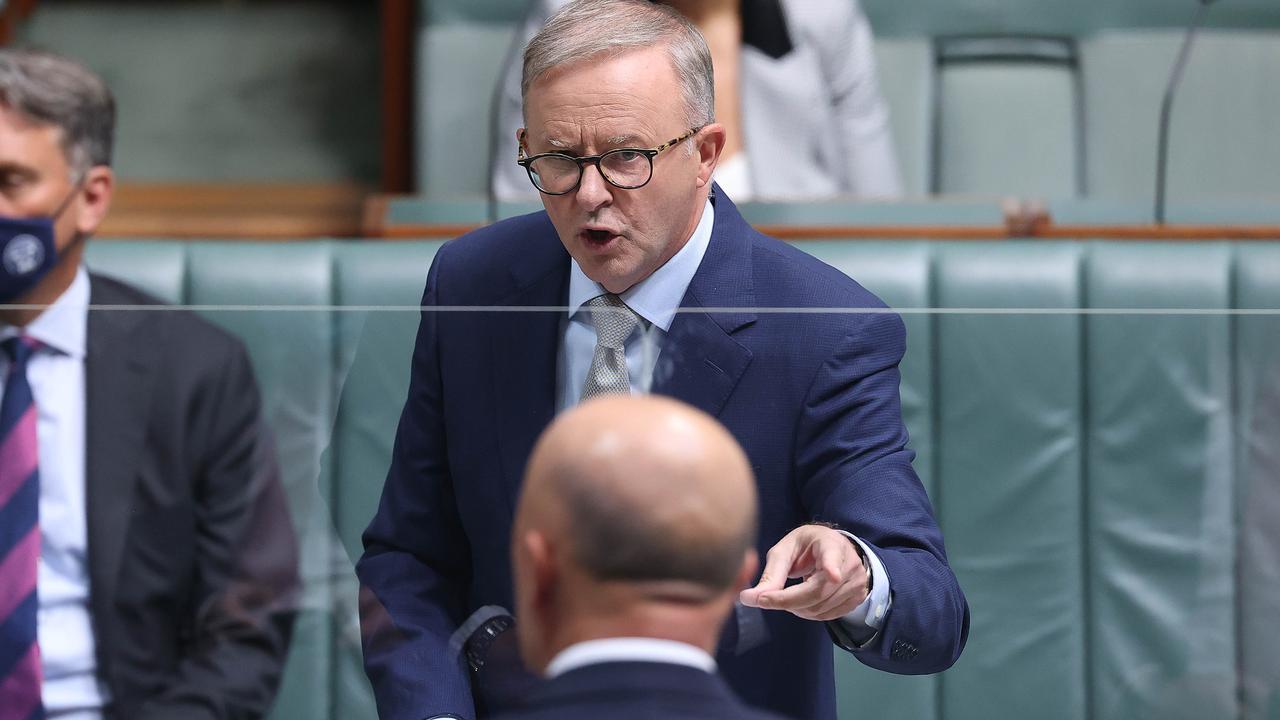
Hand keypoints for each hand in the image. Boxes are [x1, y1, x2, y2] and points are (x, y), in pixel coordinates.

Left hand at [739, 525, 868, 621]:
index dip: (832, 565)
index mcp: (830, 543)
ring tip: (785, 596)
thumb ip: (771, 574)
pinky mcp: (857, 599)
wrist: (833, 550)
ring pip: (821, 608)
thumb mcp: (785, 551)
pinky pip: (828, 616)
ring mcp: (857, 583)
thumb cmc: (806, 548)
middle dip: (786, 600)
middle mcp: (849, 563)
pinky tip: (801, 602)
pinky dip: (808, 614)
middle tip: (763, 600)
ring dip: (795, 608)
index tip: (833, 574)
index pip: (833, 555)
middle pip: (817, 591)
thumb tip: (749, 599)